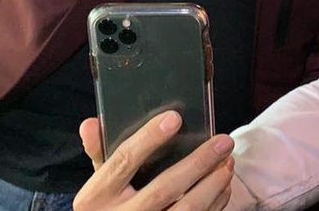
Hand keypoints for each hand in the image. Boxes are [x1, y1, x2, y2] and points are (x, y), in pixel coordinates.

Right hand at [74, 111, 234, 210]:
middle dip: (198, 162)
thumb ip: (99, 153)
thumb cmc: (106, 208)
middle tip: (224, 142)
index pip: (124, 160)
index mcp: (96, 197)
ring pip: (186, 209)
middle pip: (164, 187)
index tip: (175, 118)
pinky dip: (215, 204)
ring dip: (213, 184)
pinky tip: (223, 186)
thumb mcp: (97, 184)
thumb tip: (90, 123)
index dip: (149, 138)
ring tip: (228, 162)